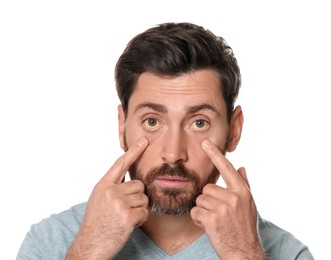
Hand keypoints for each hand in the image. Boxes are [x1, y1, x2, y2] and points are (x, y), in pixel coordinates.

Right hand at [66, 138, 148, 259]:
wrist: (90, 246)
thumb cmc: (96, 223)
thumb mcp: (98, 199)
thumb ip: (112, 186)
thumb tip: (129, 178)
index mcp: (103, 185)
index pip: (120, 164)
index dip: (134, 151)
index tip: (144, 141)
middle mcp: (110, 191)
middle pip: (139, 185)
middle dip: (136, 197)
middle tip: (123, 210)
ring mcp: (119, 203)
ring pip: (144, 199)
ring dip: (138, 209)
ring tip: (123, 218)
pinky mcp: (127, 216)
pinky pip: (145, 212)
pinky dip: (140, 220)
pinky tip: (127, 225)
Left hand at [190, 140, 264, 259]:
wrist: (243, 252)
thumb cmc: (245, 227)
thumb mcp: (249, 205)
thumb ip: (244, 184)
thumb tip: (242, 167)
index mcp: (242, 192)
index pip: (227, 168)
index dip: (215, 154)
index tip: (206, 143)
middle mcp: (233, 197)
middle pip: (207, 188)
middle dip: (208, 200)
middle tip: (218, 213)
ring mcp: (223, 208)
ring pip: (200, 200)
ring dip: (203, 210)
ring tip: (215, 220)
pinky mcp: (212, 219)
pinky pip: (195, 211)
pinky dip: (198, 219)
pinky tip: (209, 226)